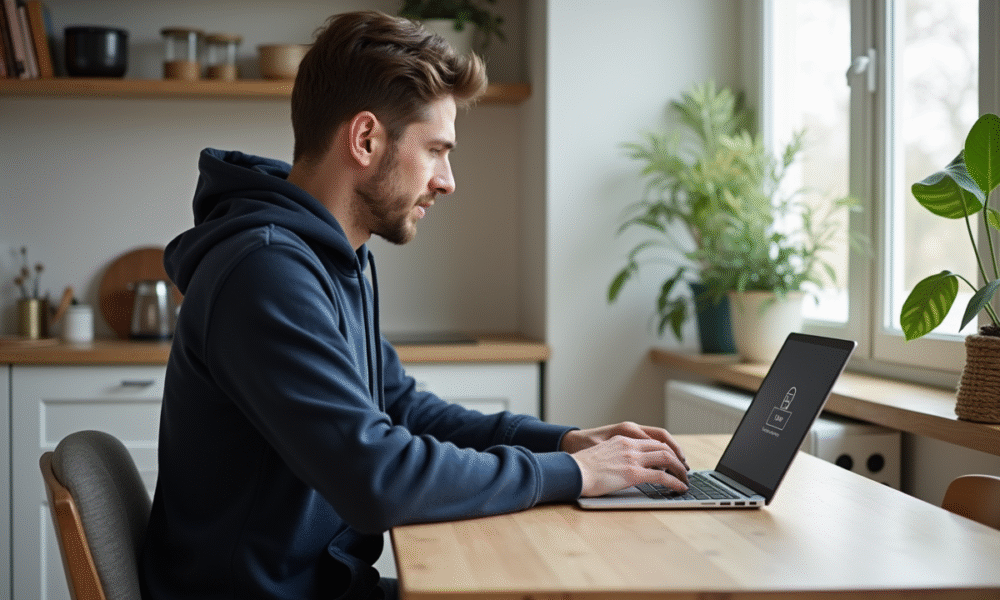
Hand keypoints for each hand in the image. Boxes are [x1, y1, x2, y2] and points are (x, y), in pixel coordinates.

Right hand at [569, 434, 689, 496]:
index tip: (673, 459)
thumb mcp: (601, 455)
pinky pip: (662, 476)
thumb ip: (615, 457)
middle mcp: (630, 445)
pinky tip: (680, 488)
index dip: (667, 450)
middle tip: (684, 470)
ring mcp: (632, 458)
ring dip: (680, 470)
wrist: (572, 471)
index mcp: (622, 439)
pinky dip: (675, 482)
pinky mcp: (633, 473)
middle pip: (663, 447)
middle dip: (678, 459)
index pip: (652, 440)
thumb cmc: (581, 468)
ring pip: (667, 459)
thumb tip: (622, 468)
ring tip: (686, 480)